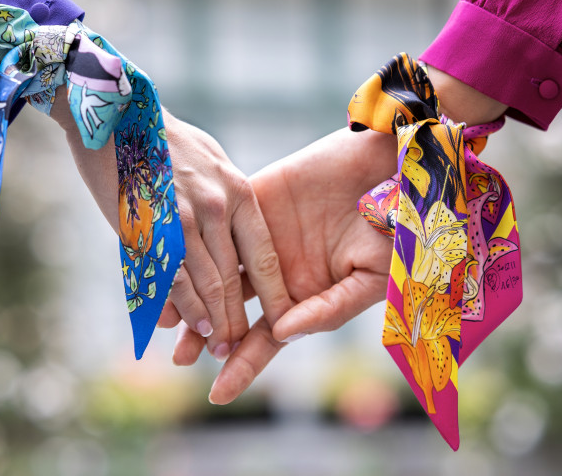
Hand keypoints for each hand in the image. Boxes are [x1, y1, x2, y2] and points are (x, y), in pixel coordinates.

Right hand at [51, 94, 291, 359]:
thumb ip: (225, 201)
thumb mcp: (211, 162)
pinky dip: (182, 307)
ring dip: (213, 322)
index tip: (283, 320)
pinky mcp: (149, 228)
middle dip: (239, 319)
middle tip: (240, 347)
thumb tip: (230, 237)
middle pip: (235, 278)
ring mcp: (181, 219)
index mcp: (237, 191)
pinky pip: (171, 278)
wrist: (117, 116)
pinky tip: (187, 326)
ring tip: (218, 348)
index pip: (264, 254)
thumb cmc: (166, 140)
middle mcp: (215, 208)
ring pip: (206, 284)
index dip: (275, 293)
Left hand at [171, 127, 396, 401]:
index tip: (217, 394)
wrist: (391, 167)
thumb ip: (330, 308)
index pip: (265, 338)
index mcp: (304, 296)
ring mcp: (261, 236)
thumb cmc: (393, 228)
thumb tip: (282, 333)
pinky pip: (220, 225)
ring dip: (191, 293)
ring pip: (217, 271)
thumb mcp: (371, 278)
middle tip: (179, 357)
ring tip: (167, 318)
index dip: (243, 365)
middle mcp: (276, 272)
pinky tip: (175, 260)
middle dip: (205, 335)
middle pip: (232, 310)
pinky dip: (197, 242)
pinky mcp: (254, 199)